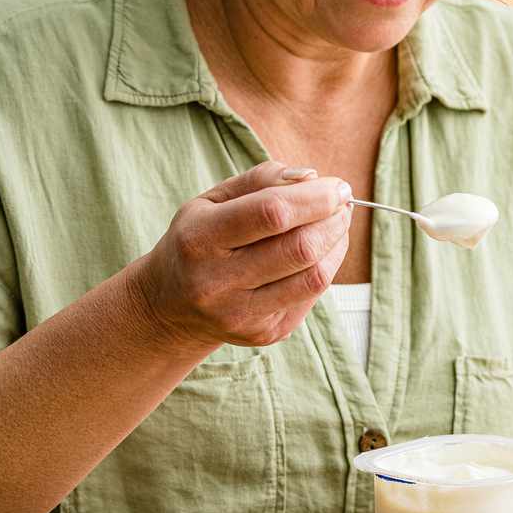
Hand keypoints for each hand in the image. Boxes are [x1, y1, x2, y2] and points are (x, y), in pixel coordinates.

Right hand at [130, 160, 351, 350]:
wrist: (169, 305)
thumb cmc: (198, 240)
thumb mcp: (212, 200)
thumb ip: (261, 180)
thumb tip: (312, 177)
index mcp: (200, 239)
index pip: (272, 213)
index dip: (315, 197)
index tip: (337, 185)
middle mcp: (216, 283)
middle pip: (300, 248)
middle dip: (333, 219)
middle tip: (342, 202)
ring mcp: (241, 314)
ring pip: (314, 277)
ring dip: (337, 243)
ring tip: (336, 223)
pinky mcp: (263, 334)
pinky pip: (311, 296)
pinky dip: (327, 266)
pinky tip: (320, 250)